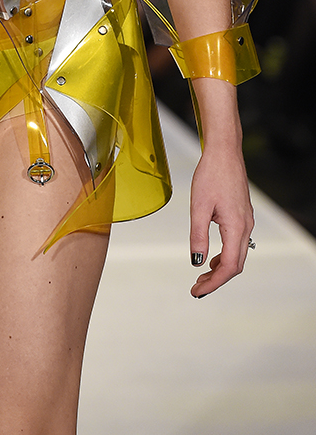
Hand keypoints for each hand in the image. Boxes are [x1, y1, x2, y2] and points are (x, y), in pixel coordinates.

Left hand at [189, 143, 253, 296]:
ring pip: (237, 255)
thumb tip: (197, 262)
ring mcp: (246, 221)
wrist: (224, 152)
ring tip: (201, 276)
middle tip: (197, 288)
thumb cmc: (211, 175)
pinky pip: (236, 243)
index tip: (196, 291)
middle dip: (216, 280)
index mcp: (236, 228)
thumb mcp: (198, 206)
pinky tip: (211, 256)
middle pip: (235, 265)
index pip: (228, 267)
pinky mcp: (242, 215)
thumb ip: (198, 236)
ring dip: (220, 268)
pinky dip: (224, 255)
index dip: (213, 283)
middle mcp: (246, 227)